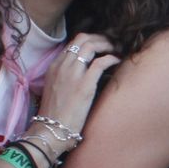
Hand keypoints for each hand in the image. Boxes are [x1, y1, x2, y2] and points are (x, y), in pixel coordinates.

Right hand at [36, 34, 119, 150]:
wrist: (51, 130)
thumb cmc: (55, 115)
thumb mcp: (56, 89)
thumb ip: (65, 76)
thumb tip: (84, 71)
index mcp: (54, 66)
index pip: (73, 43)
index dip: (90, 40)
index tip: (101, 44)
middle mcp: (62, 66)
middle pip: (82, 39)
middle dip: (100, 37)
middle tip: (112, 43)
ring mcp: (72, 74)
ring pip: (91, 46)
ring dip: (107, 45)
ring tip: (117, 50)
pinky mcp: (84, 85)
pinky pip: (100, 63)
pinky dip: (111, 58)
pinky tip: (117, 61)